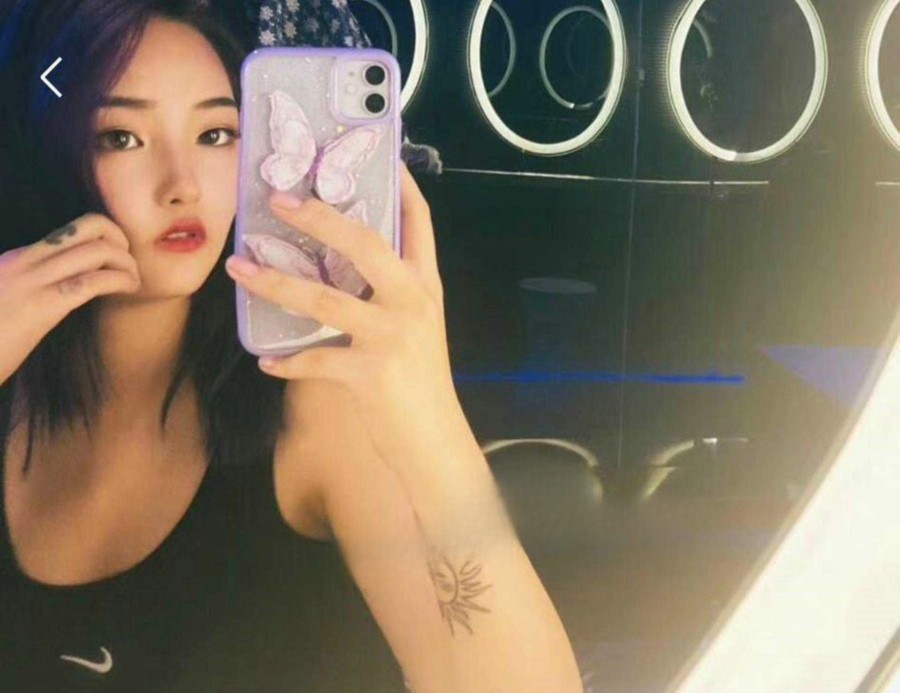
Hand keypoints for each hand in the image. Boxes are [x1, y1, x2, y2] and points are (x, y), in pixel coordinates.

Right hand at [0, 214, 140, 385]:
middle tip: (128, 265)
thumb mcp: (9, 301)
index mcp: (19, 258)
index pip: (73, 229)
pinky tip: (127, 290)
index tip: (116, 257)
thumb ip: (34, 287)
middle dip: (121, 238)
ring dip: (127, 264)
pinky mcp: (42, 306)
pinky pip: (92, 281)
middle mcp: (25, 261)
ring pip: (98, 250)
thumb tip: (67, 288)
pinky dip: (121, 281)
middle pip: (90, 225)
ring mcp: (32, 281)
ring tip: (132, 282)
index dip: (105, 235)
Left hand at [225, 165, 460, 465]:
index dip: (399, 185)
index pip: (418, 223)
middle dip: (320, 218)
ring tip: (239, 269)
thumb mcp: (417, 328)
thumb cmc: (420, 383)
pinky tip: (267, 362)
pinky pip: (314, 359)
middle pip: (366, 244)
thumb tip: (341, 267)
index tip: (381, 156)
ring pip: (324, 298)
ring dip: (275, 283)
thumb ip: (389, 295)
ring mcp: (392, 336)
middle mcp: (412, 302)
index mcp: (424, 286)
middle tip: (280, 200)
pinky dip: (287, 361)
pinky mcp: (369, 373)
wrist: (434, 440)